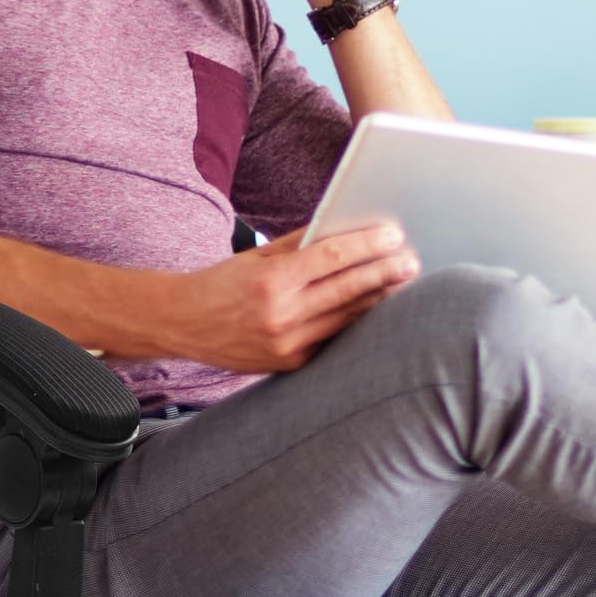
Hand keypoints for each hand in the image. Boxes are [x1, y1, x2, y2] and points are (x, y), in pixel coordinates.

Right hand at [156, 222, 419, 372]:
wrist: (183, 324)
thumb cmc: (222, 283)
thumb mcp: (257, 257)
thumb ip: (301, 245)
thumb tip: (347, 232)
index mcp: (271, 281)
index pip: (332, 258)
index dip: (368, 246)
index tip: (394, 235)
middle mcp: (280, 315)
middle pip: (348, 290)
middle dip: (385, 273)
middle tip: (412, 260)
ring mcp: (287, 344)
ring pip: (347, 318)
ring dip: (379, 300)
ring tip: (404, 282)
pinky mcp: (290, 364)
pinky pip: (333, 340)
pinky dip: (356, 323)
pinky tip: (377, 309)